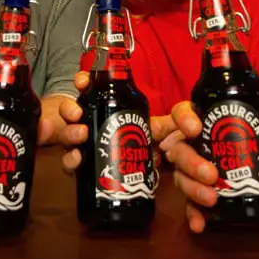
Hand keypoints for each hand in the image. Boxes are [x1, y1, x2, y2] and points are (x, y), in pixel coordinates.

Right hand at [59, 71, 173, 174]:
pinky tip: (77, 160)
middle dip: (71, 109)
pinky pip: (68, 164)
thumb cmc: (142, 144)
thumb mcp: (157, 131)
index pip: (88, 89)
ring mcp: (81, 145)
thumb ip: (171, 125)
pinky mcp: (80, 167)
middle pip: (72, 111)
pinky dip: (69, 162)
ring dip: (70, 133)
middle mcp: (88, 123)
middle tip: (79, 113)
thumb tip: (191, 126)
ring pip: (67, 135)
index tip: (82, 82)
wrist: (132, 177)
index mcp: (103, 107)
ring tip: (82, 135)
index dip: (82, 82)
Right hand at [164, 87, 258, 233]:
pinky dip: (193, 214)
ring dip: (193, 190)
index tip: (195, 128)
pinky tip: (200, 225)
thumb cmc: (253, 137)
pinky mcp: (195, 194)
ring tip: (212, 199)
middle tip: (212, 175)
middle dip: (192, 163)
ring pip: (181, 178)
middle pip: (179, 151)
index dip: (183, 119)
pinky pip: (189, 205)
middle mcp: (190, 145)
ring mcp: (190, 171)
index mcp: (202, 122)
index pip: (182, 113)